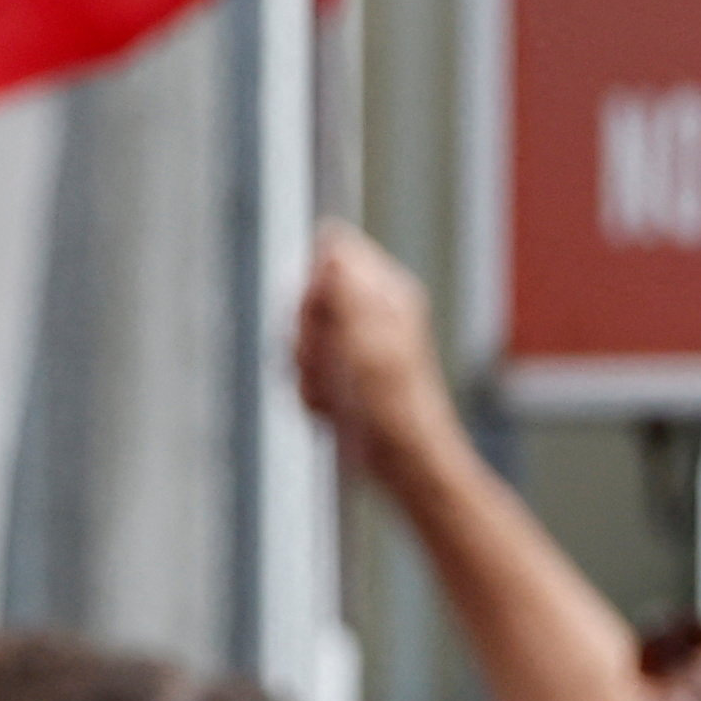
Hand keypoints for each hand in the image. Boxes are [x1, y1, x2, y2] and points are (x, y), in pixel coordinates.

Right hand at [291, 221, 463, 485]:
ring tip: (336, 391)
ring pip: (298, 340)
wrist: (402, 459)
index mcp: (384, 292)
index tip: (323, 318)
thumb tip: (330, 241)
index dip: (313, 287)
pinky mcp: (341, 374)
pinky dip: (312, 393)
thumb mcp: (368, 336)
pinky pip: (303, 373)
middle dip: (306, 335)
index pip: (329, 257)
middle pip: (306, 300)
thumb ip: (346, 286)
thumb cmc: (393, 403)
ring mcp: (354, 345)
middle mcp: (369, 313)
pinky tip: (334, 407)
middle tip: (332, 363)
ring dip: (308, 371)